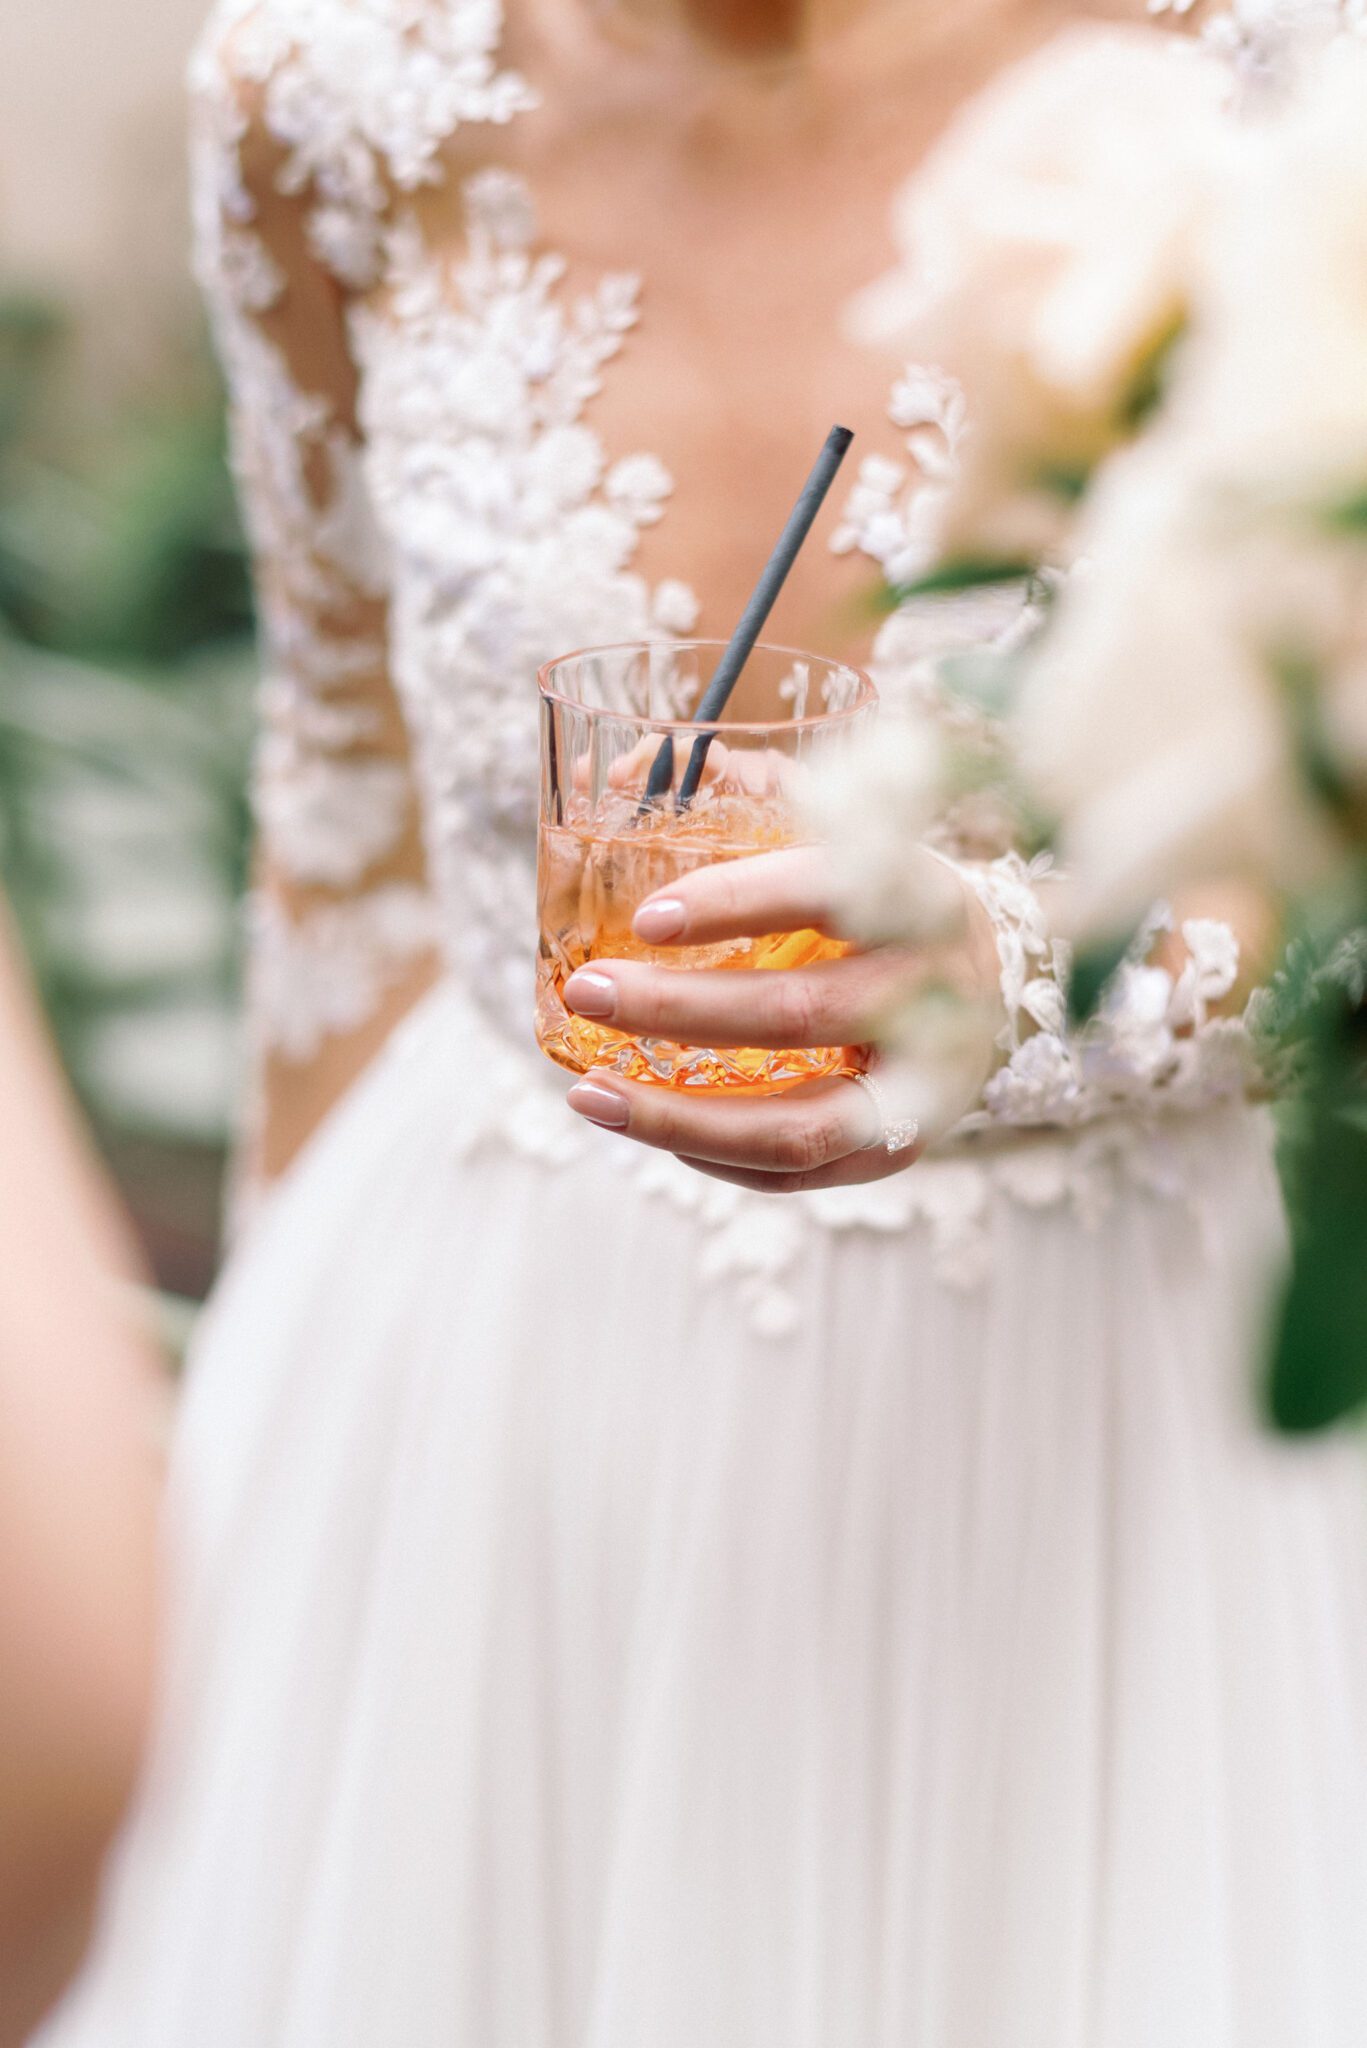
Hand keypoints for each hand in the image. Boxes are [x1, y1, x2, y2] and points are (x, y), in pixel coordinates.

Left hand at [562, 844, 1000, 1193]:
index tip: (646, 919)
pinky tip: (650, 1127)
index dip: (733, 905)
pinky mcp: (900, 1147)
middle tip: (588, 992)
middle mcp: (931, 994)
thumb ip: (755, 811)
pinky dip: (713, 1154)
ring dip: (678, 1117)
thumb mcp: (854, 843)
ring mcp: (921, 1086)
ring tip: (590, 1094)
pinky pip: (794, 1171)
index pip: (826, 893)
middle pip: (797, 1013)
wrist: (995, 983)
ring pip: (795, 1124)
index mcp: (919, 896)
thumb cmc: (887, 904)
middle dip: (676, 1009)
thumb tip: (606, 778)